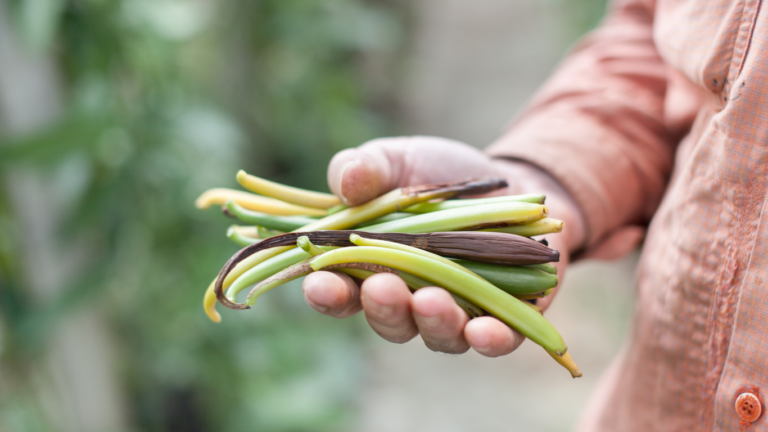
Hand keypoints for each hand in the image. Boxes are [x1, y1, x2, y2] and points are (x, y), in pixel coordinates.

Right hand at [302, 136, 585, 355]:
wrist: (507, 181)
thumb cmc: (437, 175)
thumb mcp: (396, 160)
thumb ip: (366, 168)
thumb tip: (345, 181)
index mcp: (371, 267)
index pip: (340, 291)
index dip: (326, 293)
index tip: (319, 283)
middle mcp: (409, 301)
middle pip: (389, 319)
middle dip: (383, 306)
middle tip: (382, 287)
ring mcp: (456, 313)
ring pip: (438, 334)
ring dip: (432, 321)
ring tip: (431, 300)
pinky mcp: (505, 317)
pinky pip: (496, 339)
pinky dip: (490, 339)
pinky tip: (484, 330)